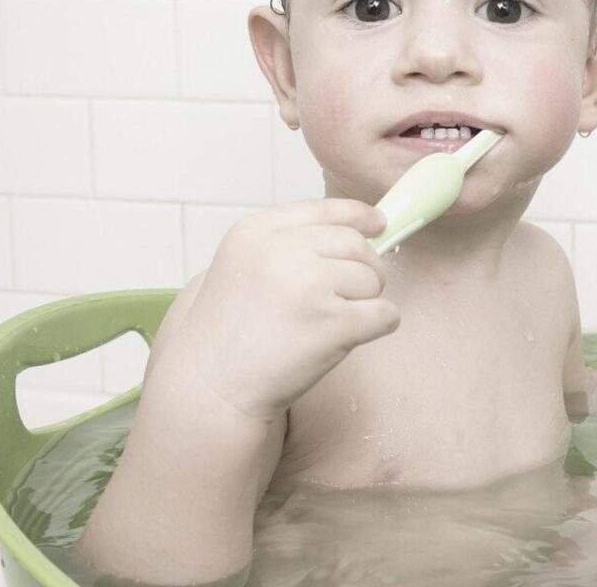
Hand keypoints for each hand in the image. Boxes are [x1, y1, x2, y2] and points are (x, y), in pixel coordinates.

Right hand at [150, 198, 397, 421]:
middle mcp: (282, 250)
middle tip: (346, 297)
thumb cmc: (229, 333)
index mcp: (257, 232)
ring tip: (328, 324)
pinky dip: (380, 325)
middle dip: (364, 269)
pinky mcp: (333, 322)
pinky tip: (351, 338)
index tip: (378, 224)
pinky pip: (385, 314)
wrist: (211, 387)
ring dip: (366, 302)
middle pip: (357, 245)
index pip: (325, 209)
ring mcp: (309, 284)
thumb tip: (363, 228)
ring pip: (374, 279)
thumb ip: (289, 243)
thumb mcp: (242, 266)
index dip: (358, 217)